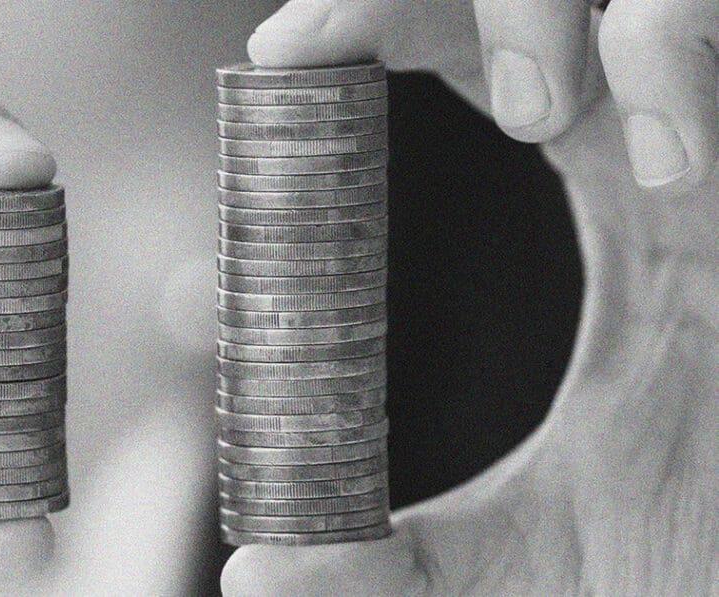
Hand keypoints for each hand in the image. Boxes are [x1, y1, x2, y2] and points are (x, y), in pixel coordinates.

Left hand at [223, 1, 717, 594]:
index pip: (473, 48)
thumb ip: (382, 565)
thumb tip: (253, 567)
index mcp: (597, 195)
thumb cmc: (692, 574)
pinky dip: (683, 53)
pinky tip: (670, 169)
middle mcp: (667, 153)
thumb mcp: (515, 563)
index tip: (280, 55)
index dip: (379, 20)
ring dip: (561, 16)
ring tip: (535, 121)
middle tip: (393, 73)